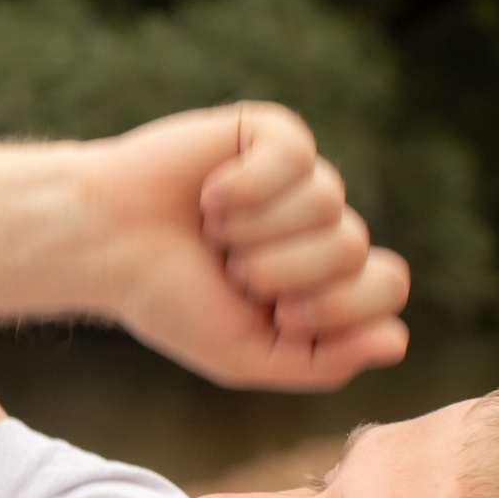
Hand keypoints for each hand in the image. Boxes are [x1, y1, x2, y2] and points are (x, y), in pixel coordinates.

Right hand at [81, 104, 410, 390]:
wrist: (101, 244)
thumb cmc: (167, 299)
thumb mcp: (243, 356)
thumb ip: (323, 362)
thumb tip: (397, 340)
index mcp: (326, 281)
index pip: (386, 287)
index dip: (336, 306)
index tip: (275, 314)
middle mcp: (322, 228)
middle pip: (352, 248)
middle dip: (281, 271)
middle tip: (229, 271)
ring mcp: (302, 179)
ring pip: (326, 203)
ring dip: (253, 230)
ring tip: (212, 232)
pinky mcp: (273, 136)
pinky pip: (296, 158)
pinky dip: (245, 186)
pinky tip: (210, 195)